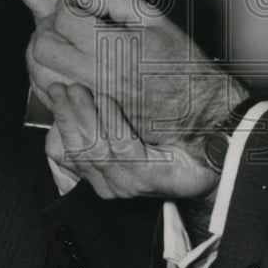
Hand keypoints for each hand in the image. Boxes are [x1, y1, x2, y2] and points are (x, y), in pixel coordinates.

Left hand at [29, 0, 247, 150]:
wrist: (199, 110)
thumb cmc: (181, 64)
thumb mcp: (155, 19)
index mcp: (116, 46)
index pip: (64, 18)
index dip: (67, 4)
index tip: (78, 4)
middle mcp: (99, 75)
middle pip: (42, 49)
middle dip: (47, 30)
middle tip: (62, 23)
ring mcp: (92, 100)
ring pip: (42, 76)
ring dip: (46, 56)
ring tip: (62, 44)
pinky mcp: (91, 117)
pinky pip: (55, 98)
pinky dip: (53, 79)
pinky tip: (69, 69)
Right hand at [42, 82, 219, 200]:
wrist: (214, 152)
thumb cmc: (172, 135)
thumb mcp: (126, 121)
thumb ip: (95, 111)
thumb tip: (68, 86)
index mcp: (97, 170)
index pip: (60, 150)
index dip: (56, 119)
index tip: (53, 88)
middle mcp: (107, 181)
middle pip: (74, 148)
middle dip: (65, 114)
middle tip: (64, 85)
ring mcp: (126, 182)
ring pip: (93, 149)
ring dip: (84, 116)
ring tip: (81, 89)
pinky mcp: (147, 178)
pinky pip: (122, 148)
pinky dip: (112, 122)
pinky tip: (109, 100)